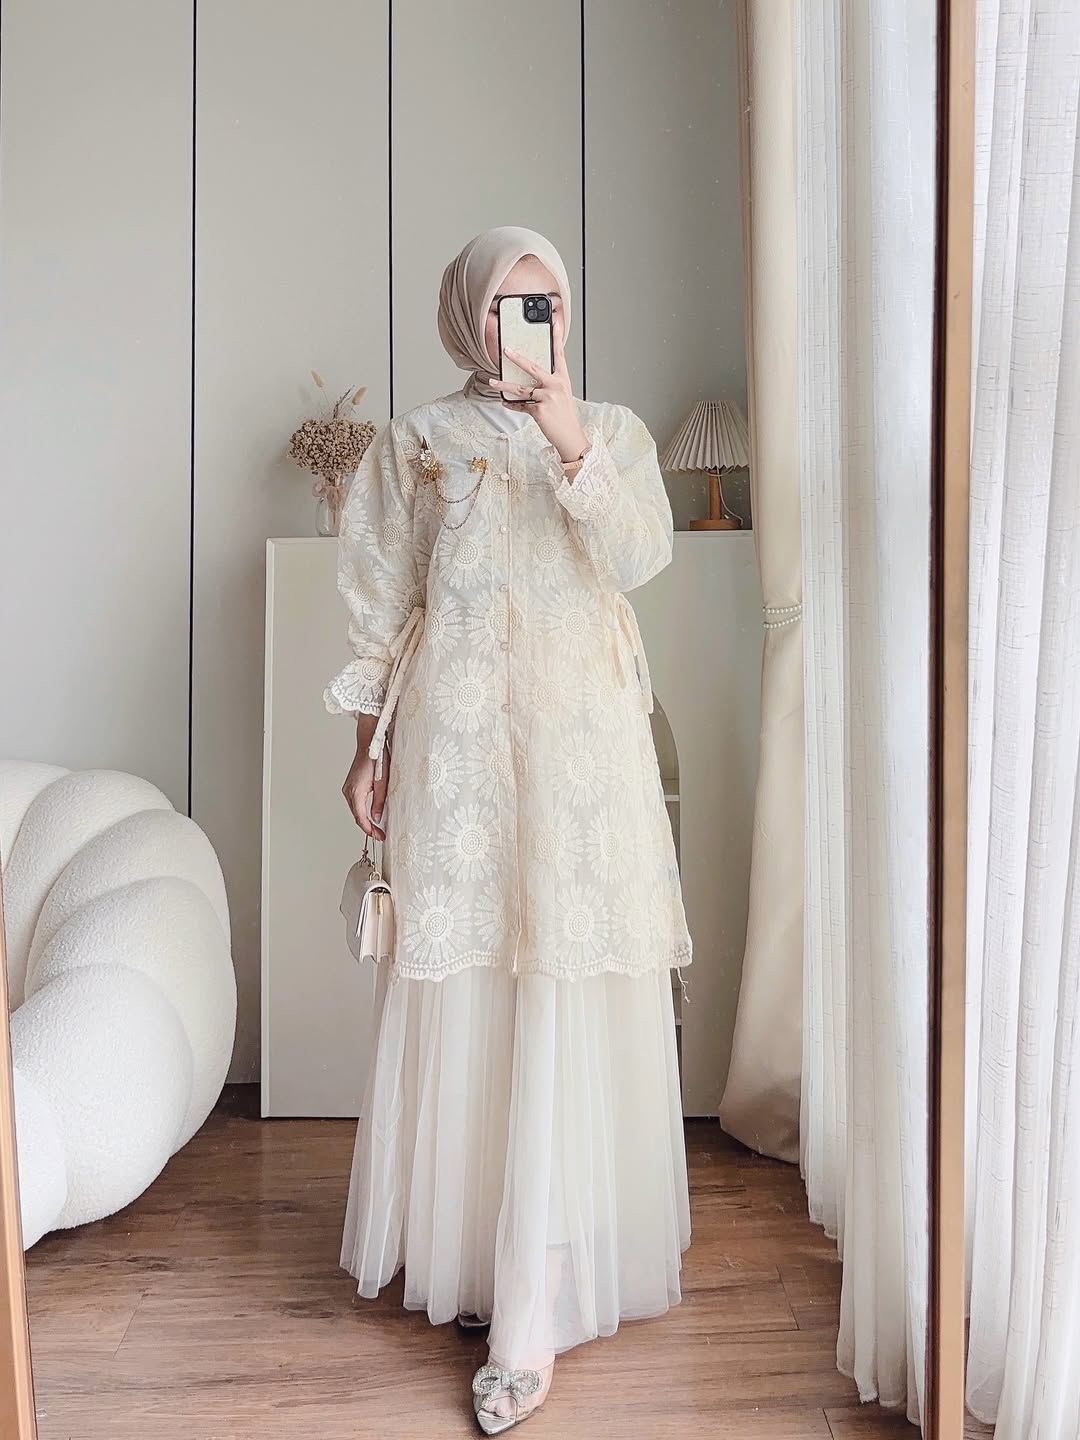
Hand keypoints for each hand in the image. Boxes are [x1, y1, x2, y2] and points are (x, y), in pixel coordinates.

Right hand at [342, 724, 387, 839]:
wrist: (370, 743)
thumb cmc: (377, 759)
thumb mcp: (383, 783)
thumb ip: (379, 802)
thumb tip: (377, 818)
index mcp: (356, 792)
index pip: (361, 818)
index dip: (370, 830)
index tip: (379, 837)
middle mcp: (348, 791)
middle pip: (357, 816)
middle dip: (368, 828)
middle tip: (380, 835)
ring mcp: (348, 788)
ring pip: (355, 810)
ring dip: (364, 820)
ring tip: (377, 828)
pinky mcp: (350, 785)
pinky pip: (355, 803)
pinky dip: (361, 811)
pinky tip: (370, 815)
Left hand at [486, 315, 589, 463]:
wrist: (570, 436)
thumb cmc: (564, 416)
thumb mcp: (561, 395)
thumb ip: (549, 384)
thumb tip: (530, 377)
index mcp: (562, 379)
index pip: (559, 355)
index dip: (557, 338)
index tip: (554, 322)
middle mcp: (556, 385)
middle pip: (533, 367)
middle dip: (517, 358)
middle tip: (506, 350)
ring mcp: (547, 397)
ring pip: (520, 388)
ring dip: (504, 385)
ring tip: (492, 382)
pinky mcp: (539, 410)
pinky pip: (521, 405)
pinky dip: (512, 405)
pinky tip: (505, 402)